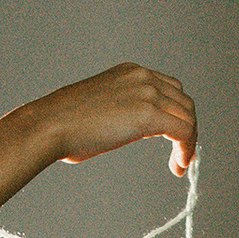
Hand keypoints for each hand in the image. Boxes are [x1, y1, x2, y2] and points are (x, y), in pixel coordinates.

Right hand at [19, 63, 197, 176]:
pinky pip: (183, 131)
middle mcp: (142, 77)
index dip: (175, 115)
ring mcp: (147, 93)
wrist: (50, 124)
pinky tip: (178, 165)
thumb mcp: (99, 107)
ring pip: (188, 117)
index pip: (169, 89)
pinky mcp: (148, 114)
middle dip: (186, 128)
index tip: (172, 138)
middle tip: (181, 154)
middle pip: (183, 102)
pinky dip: (187, 149)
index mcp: (130, 72)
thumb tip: (128, 128)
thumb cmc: (63, 124)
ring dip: (188, 141)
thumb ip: (120, 111)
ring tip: (180, 163)